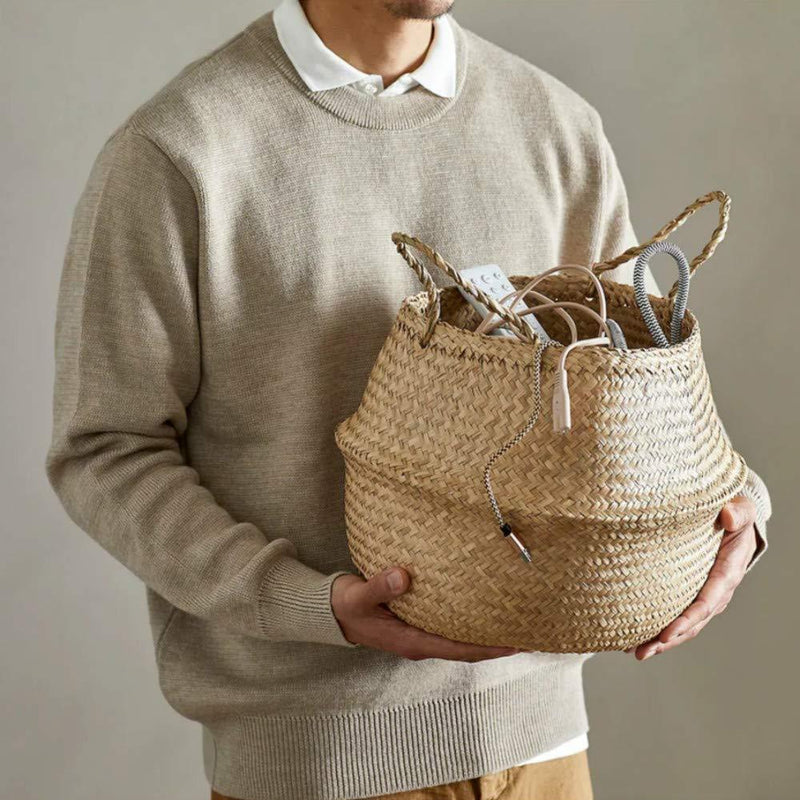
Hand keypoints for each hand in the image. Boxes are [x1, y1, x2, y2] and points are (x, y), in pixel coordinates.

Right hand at [331, 567, 520, 661]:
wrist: (332, 612)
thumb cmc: (347, 605)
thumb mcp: (358, 596)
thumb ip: (379, 586)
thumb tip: (403, 576)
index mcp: (412, 641)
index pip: (459, 648)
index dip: (489, 647)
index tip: (516, 642)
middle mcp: (421, 642)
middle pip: (469, 648)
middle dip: (499, 644)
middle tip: (530, 632)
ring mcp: (421, 634)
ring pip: (463, 639)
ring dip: (488, 634)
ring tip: (516, 622)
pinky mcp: (419, 623)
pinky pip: (453, 627)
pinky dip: (472, 622)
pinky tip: (486, 610)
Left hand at [629, 495, 757, 660]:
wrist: (732, 518)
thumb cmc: (734, 512)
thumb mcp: (741, 508)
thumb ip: (737, 512)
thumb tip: (726, 515)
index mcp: (729, 570)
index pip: (708, 600)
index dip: (689, 618)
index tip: (667, 632)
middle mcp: (717, 589)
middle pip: (693, 621)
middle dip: (669, 639)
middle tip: (643, 651)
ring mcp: (704, 594)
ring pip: (684, 625)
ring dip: (661, 641)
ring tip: (635, 652)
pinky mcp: (691, 592)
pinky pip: (676, 614)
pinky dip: (658, 629)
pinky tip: (635, 638)